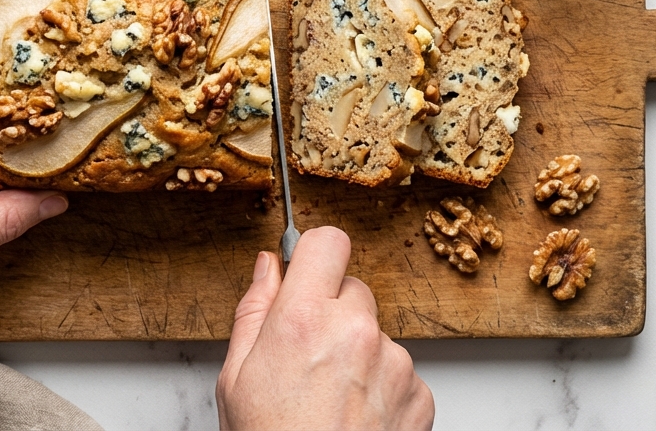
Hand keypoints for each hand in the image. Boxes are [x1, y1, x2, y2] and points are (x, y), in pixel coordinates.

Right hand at [216, 227, 433, 430]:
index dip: (316, 255)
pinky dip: (383, 388)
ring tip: (331, 399)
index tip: (309, 272)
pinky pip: (401, 370)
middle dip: (334, 312)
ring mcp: (393, 362)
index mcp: (304, 319)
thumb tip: (268, 266)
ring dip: (359, 354)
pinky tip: (355, 416)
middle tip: (309, 356)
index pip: (329, 242)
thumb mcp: (236, 376)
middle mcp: (355, 331)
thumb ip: (254, 310)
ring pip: (377, 333)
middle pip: (354, 289)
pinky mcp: (419, 393)